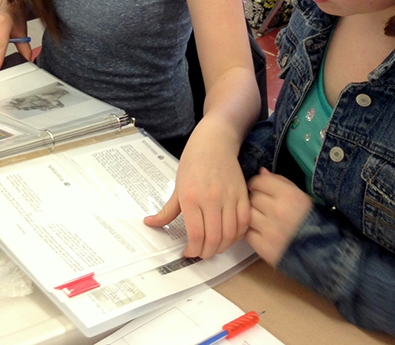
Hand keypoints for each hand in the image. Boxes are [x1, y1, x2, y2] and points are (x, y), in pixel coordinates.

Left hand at [144, 121, 249, 258]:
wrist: (214, 142)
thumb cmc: (193, 162)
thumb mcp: (177, 186)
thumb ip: (166, 211)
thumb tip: (150, 224)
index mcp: (191, 198)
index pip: (195, 235)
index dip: (193, 250)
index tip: (188, 252)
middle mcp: (210, 199)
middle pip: (213, 239)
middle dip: (207, 253)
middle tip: (201, 253)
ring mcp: (228, 197)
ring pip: (230, 234)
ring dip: (222, 246)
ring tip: (214, 246)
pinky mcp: (242, 194)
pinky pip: (244, 222)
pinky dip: (238, 234)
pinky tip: (229, 235)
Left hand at [245, 168, 312, 266]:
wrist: (322, 250)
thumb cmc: (310, 219)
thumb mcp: (300, 195)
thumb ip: (280, 181)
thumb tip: (261, 172)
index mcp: (289, 195)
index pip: (259, 181)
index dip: (257, 184)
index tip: (259, 188)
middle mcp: (278, 210)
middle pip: (253, 197)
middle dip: (257, 199)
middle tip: (264, 206)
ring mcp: (270, 230)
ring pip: (248, 214)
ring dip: (253, 215)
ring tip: (262, 218)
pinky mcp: (264, 248)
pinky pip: (248, 233)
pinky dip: (253, 232)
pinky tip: (262, 232)